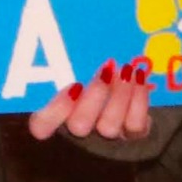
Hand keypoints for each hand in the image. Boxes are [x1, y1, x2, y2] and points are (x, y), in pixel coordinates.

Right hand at [29, 70, 151, 143]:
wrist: (125, 108)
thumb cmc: (86, 83)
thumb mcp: (68, 74)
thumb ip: (61, 68)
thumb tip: (59, 40)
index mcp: (53, 121)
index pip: (41, 126)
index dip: (55, 110)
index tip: (74, 85)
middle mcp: (76, 136)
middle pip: (79, 125)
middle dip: (95, 95)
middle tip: (107, 69)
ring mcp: (104, 141)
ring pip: (109, 126)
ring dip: (120, 94)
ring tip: (125, 69)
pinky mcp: (131, 139)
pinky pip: (135, 126)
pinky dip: (139, 100)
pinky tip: (138, 77)